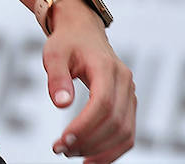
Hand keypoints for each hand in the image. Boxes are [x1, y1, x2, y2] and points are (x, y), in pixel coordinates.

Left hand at [44, 0, 136, 163]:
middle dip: (89, 142)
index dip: (85, 126)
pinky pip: (127, 134)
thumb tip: (61, 104)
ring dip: (100, 150)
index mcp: (107, 67)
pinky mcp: (129, 105)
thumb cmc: (67, 43)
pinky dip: (112, 150)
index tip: (63, 140)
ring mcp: (130, 95)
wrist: (83, 32)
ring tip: (72, 154)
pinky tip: (90, 158)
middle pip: (115, 122)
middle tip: (62, 150)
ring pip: (125, 133)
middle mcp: (125, 82)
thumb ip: (57, 77)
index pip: (103, 103)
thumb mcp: (54, 53)